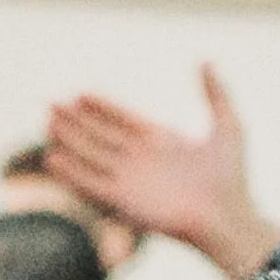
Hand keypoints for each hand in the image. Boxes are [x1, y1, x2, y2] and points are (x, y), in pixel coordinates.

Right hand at [47, 66, 279, 279]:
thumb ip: (217, 94)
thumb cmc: (232, 178)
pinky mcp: (125, 201)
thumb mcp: (229, 127)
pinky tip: (53, 160)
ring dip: (69, 141)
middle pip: (101, 135)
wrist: (227, 217)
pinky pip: (91, 184)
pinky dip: (72, 173)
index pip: (123, 119)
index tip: (81, 94)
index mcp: (161, 141)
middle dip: (76, 122)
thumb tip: (206, 62)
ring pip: (91, 156)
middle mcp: (141, 160)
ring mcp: (131, 180)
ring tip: (47, 124)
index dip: (102, 108)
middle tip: (51, 106)